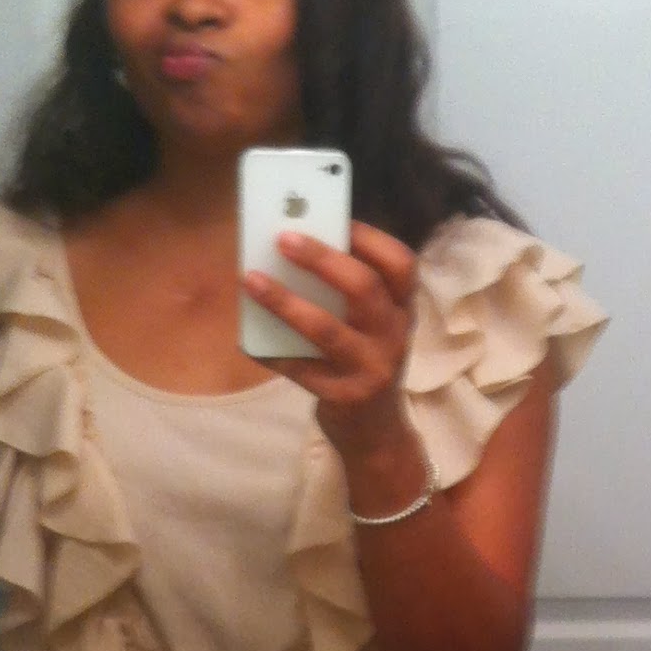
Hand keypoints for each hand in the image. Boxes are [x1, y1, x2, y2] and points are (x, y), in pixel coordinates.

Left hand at [241, 220, 416, 455]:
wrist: (376, 432)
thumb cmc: (365, 362)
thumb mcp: (372, 327)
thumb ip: (348, 294)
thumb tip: (294, 251)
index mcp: (402, 309)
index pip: (401, 265)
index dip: (370, 239)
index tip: (335, 219)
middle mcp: (394, 335)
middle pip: (364, 288)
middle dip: (322, 260)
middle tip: (283, 239)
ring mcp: (372, 368)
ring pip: (328, 329)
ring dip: (285, 302)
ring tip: (251, 280)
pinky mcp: (345, 396)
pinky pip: (301, 369)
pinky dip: (272, 352)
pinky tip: (249, 341)